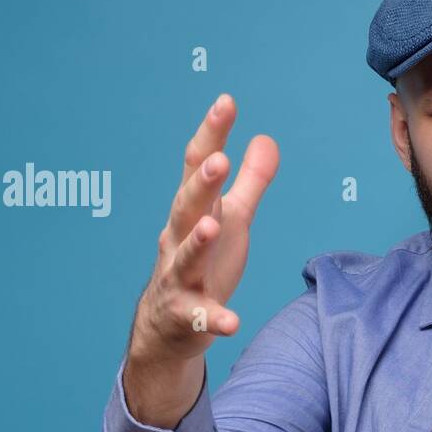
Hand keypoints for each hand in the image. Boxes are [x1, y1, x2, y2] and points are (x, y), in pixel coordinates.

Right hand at [133, 94, 279, 362]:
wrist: (165, 328)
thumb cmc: (202, 265)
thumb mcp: (231, 220)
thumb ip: (250, 182)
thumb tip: (266, 138)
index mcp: (194, 212)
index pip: (198, 168)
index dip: (212, 136)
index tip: (226, 102)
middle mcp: (180, 240)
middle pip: (187, 207)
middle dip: (200, 184)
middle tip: (218, 160)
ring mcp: (180, 279)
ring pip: (185, 258)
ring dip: (198, 243)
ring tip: (213, 227)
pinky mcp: (187, 317)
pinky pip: (201, 318)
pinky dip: (214, 319)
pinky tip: (232, 321)